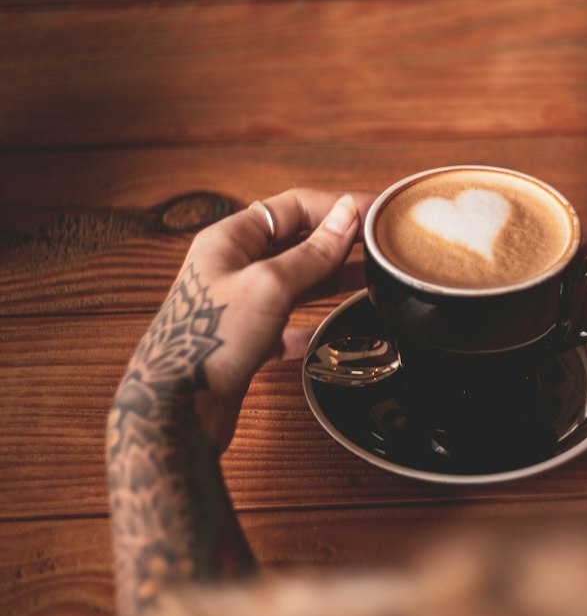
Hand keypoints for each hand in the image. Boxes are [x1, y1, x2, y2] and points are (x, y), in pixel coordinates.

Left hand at [135, 189, 374, 450]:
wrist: (177, 408)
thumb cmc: (211, 340)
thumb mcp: (271, 286)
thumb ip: (313, 252)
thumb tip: (347, 214)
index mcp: (230, 240)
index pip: (292, 206)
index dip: (337, 207)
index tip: (377, 213)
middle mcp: (232, 267)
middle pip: (295, 241)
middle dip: (338, 241)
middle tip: (381, 246)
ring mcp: (238, 305)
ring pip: (294, 281)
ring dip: (330, 278)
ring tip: (371, 279)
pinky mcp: (244, 341)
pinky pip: (285, 323)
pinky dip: (311, 324)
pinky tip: (334, 334)